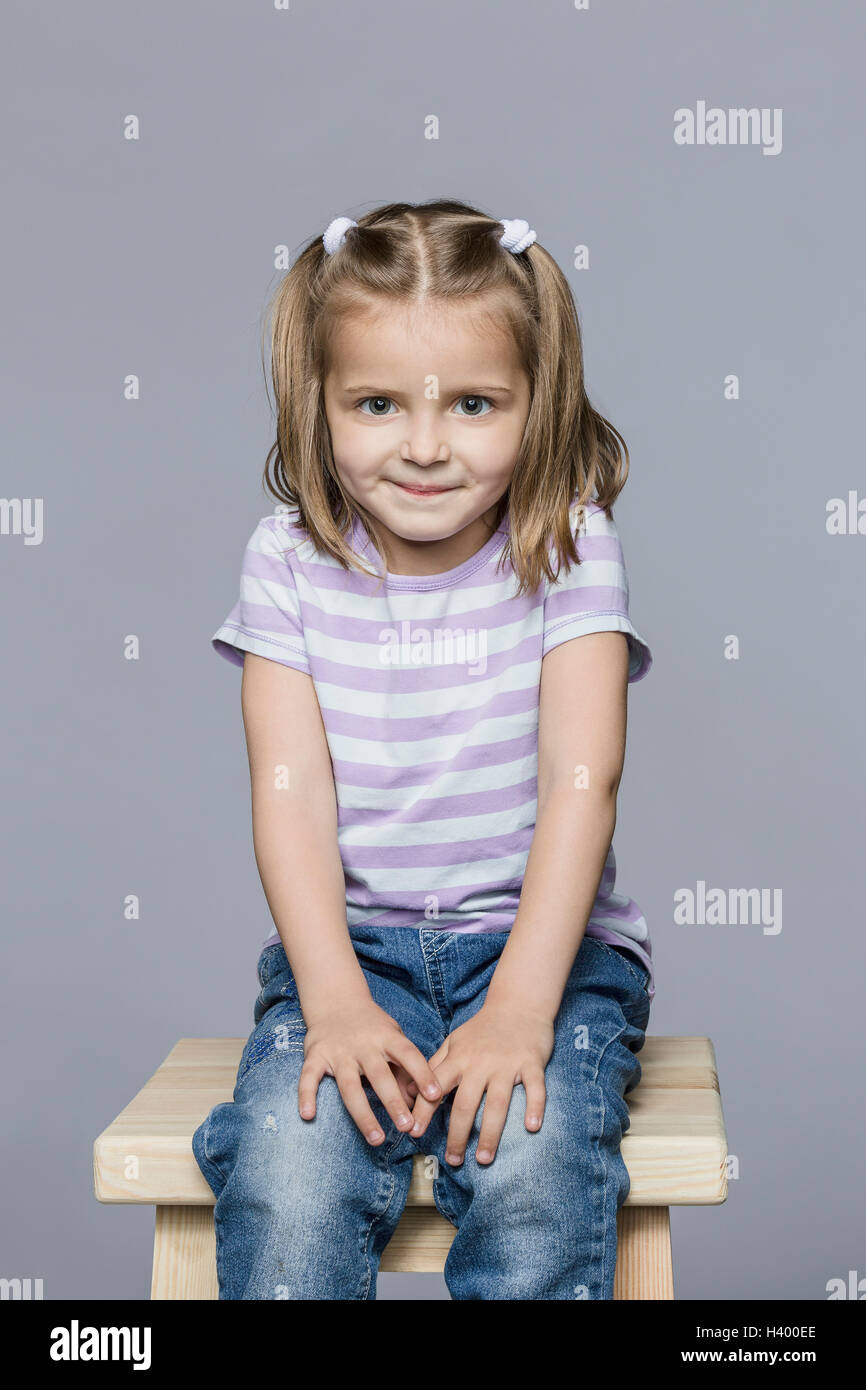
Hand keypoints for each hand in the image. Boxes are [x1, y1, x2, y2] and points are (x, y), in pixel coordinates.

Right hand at [298, 996, 441, 1145]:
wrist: (336, 1000)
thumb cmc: (373, 1026)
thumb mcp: (393, 1037)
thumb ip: (404, 1068)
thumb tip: (419, 1102)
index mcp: (387, 1037)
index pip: (408, 1055)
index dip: (423, 1074)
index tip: (435, 1096)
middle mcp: (363, 1045)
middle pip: (379, 1075)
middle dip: (393, 1102)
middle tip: (406, 1127)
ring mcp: (338, 1051)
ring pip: (349, 1086)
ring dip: (363, 1114)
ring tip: (376, 1138)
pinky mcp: (315, 1056)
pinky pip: (309, 1078)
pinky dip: (306, 1095)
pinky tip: (307, 1115)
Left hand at [409, 1001, 554, 1164]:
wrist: (518, 1004)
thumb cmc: (482, 1028)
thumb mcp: (454, 1042)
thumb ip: (434, 1066)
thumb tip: (408, 1090)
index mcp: (459, 1058)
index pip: (435, 1087)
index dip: (423, 1110)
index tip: (413, 1134)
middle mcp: (480, 1062)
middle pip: (466, 1104)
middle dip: (458, 1135)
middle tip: (453, 1161)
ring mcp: (507, 1063)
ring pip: (497, 1103)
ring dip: (490, 1134)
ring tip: (484, 1159)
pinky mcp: (531, 1062)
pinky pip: (535, 1088)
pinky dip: (534, 1107)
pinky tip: (531, 1128)